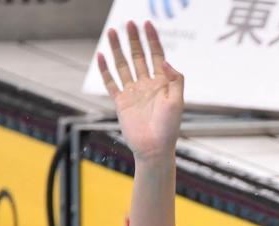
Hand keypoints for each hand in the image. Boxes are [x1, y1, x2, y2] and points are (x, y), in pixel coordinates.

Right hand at [97, 21, 183, 161]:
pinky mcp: (121, 101)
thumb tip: (165, 61)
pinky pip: (111, 82)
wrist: (154, 149)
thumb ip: (175, 80)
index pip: (157, 56)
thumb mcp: (178, 102)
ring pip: (123, 65)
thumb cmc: (169, 128)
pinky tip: (101, 56)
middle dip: (133, 40)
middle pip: (138, 57)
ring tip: (111, 32)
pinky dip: (105, 69)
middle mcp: (147, 85)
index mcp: (162, 84)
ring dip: (117, 49)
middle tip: (128, 23)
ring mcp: (133, 92)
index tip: (146, 24)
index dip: (152, 40)